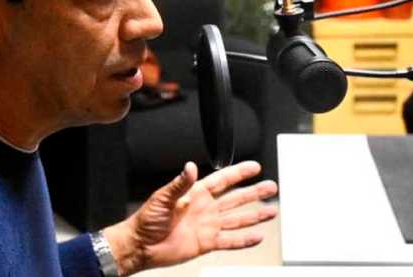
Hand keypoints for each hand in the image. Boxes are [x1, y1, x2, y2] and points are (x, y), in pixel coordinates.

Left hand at [103, 160, 277, 274]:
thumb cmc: (146, 219)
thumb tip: (190, 167)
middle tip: (272, 187)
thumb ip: (180, 183)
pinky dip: (244, 239)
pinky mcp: (207, 243)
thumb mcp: (162, 197)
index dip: (239, 173)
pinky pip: (230, 240)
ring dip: (255, 215)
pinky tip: (257, 235)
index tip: (255, 167)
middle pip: (236, 198)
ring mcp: (208, 226)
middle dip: (254, 192)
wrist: (141, 245)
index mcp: (196, 193)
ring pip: (238, 218)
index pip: (223, 180)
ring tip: (271, 211)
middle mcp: (205, 208)